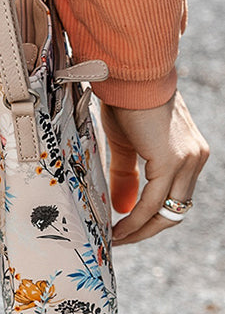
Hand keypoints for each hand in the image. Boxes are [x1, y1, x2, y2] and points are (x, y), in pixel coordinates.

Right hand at [102, 90, 208, 245]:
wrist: (128, 75)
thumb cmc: (126, 101)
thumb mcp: (127, 143)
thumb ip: (128, 175)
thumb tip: (123, 207)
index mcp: (190, 153)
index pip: (176, 196)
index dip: (153, 216)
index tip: (128, 226)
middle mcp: (195, 159)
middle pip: (176, 209)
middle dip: (148, 229)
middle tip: (122, 239)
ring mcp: (188, 161)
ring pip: (167, 211)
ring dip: (141, 230)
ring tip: (117, 238)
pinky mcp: (171, 161)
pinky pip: (153, 201)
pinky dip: (136, 220)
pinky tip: (119, 227)